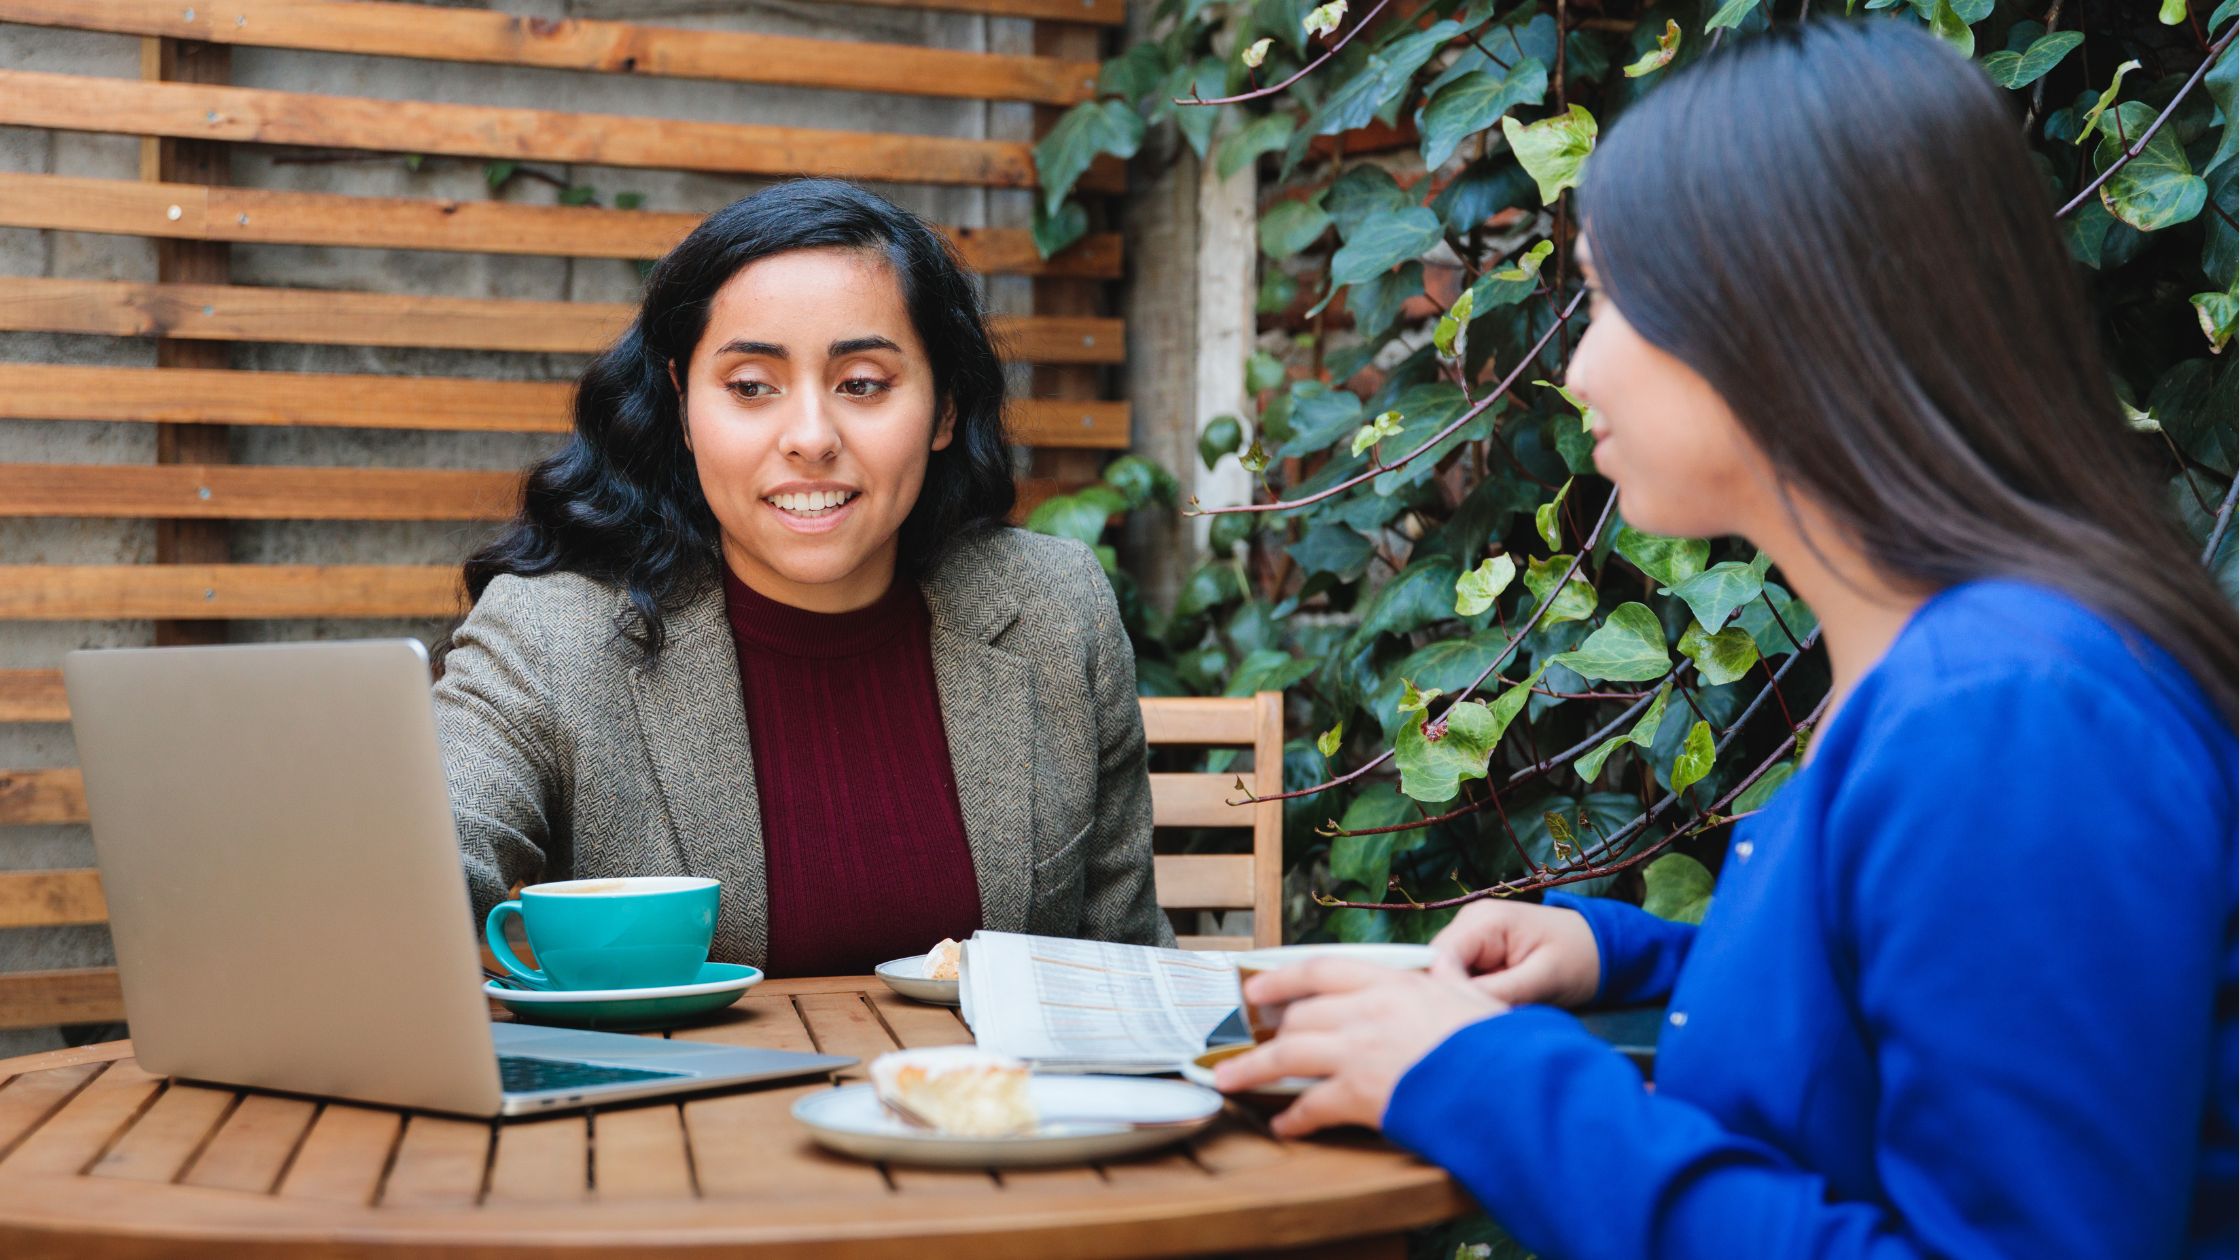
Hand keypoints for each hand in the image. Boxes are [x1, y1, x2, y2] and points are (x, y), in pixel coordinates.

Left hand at [1212, 960, 1506, 1137]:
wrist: (1506, 1083)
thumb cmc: (1499, 1044)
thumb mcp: (1475, 998)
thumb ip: (1450, 983)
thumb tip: (1446, 970)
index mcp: (1393, 984)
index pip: (1322, 970)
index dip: (1283, 977)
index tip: (1258, 986)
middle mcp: (1367, 1012)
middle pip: (1300, 1015)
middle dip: (1271, 1031)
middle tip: (1253, 1040)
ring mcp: (1358, 1052)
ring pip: (1288, 1055)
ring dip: (1253, 1069)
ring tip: (1229, 1080)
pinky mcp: (1359, 1095)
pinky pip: (1312, 1106)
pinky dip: (1292, 1118)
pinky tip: (1282, 1125)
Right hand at [1428, 899, 1600, 1007]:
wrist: (1604, 947)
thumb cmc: (1580, 958)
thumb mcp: (1544, 978)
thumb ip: (1499, 990)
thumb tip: (1457, 1006)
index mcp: (1484, 921)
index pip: (1438, 958)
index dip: (1441, 992)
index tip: (1459, 1023)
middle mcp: (1469, 923)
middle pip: (1435, 967)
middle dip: (1449, 998)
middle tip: (1471, 1028)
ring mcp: (1472, 938)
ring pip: (1445, 977)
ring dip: (1460, 1000)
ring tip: (1482, 1021)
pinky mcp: (1478, 954)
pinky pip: (1460, 979)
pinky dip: (1470, 998)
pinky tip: (1486, 1013)